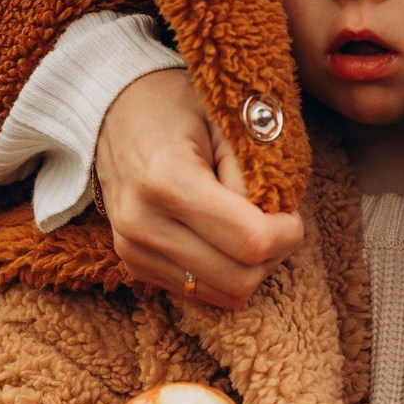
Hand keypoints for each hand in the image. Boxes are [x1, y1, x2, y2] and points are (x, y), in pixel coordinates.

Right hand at [94, 70, 303, 306]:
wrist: (113, 115)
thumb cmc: (177, 108)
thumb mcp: (224, 120)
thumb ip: (252, 169)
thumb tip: (273, 217)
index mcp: (168, 181)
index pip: (251, 241)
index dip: (287, 232)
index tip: (290, 210)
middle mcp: (144, 224)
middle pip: (241, 279)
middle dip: (274, 255)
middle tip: (276, 222)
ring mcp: (134, 250)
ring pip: (224, 295)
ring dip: (252, 269)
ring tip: (251, 229)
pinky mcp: (135, 266)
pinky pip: (201, 293)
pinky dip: (226, 273)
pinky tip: (224, 238)